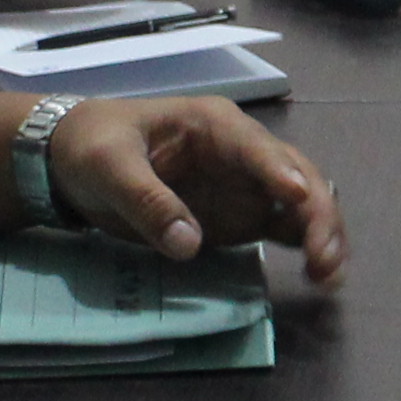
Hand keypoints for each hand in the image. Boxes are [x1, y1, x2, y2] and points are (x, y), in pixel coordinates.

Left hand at [49, 96, 350, 285]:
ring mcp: (247, 184)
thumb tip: (189, 244)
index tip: (297, 200)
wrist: (72, 157)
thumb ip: (148, 201)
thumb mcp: (108, 167)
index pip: (258, 147)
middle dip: (316, 213)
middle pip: (297, 176)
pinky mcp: (243, 214)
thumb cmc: (92, 146)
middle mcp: (243, 152)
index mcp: (214, 125)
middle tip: (322, 257)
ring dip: (322, 233)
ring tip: (328, 275)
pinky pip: (286, 227)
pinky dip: (306, 247)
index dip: (279, 172)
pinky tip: (318, 275)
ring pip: (302, 203)